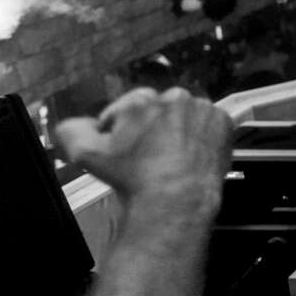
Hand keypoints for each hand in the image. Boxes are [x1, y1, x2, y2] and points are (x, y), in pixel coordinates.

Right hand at [55, 88, 232, 217]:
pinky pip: (209, 123)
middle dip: (153, 126)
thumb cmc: (136, 179)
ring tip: (173, 155)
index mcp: (140, 101)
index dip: (124, 128)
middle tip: (151, 153)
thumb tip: (72, 124)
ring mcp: (201, 108)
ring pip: (185, 114)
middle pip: (158, 109)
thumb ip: (73, 131)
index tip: (127, 146)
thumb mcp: (88, 156)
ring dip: (180, 128)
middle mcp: (172, 98)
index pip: (127, 107)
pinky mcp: (222, 121)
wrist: (178, 197)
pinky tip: (192, 154)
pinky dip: (203, 135)